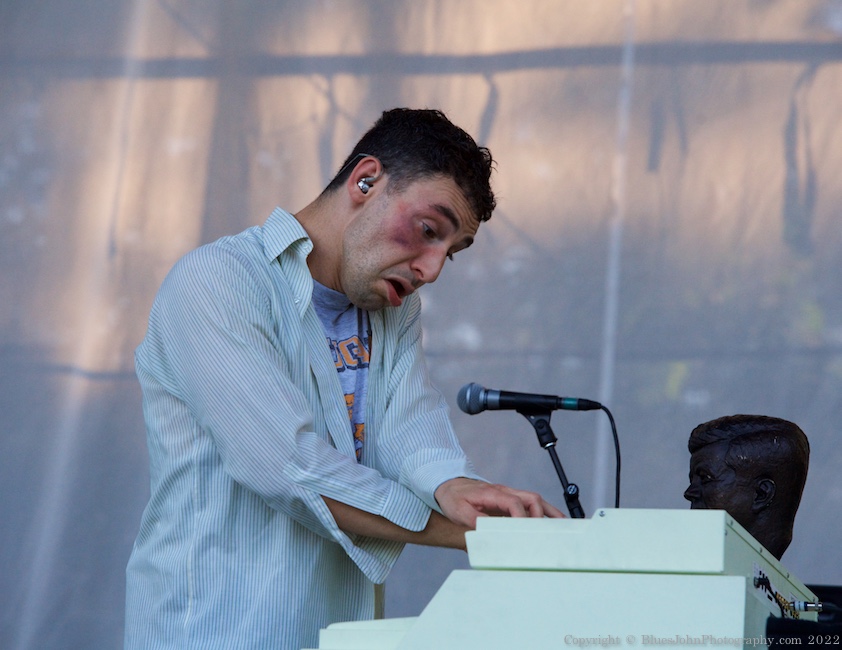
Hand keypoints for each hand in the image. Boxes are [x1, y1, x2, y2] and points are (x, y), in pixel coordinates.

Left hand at [434, 477, 564, 528]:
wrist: (449, 485)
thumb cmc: (454, 497)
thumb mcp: (458, 511)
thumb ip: (474, 520)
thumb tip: (491, 530)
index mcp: (493, 493)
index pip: (514, 503)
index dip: (521, 517)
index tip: (524, 532)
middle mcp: (504, 491)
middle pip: (531, 497)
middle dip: (541, 514)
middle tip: (545, 533)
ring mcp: (508, 494)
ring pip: (534, 499)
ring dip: (549, 512)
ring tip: (563, 526)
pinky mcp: (509, 500)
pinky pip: (530, 503)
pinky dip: (544, 511)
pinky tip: (553, 521)